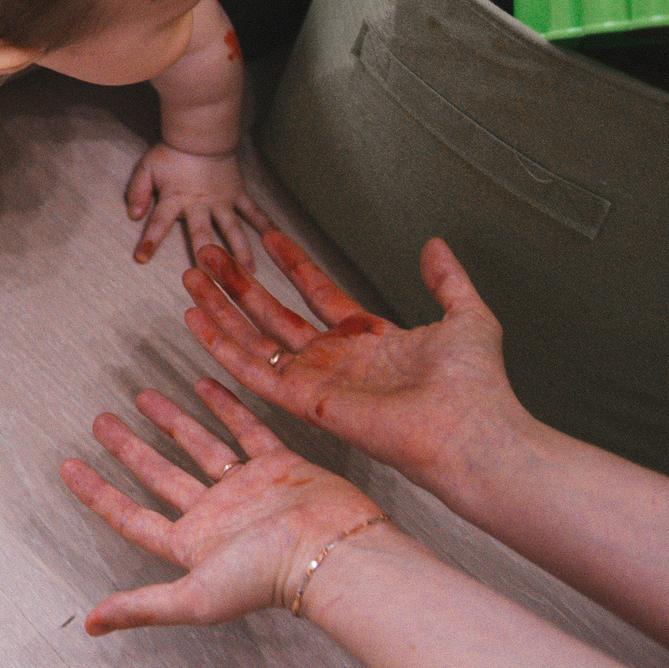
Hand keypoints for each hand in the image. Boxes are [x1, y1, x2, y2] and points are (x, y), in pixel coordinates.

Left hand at [60, 378, 388, 631]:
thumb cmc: (266, 579)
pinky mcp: (279, 464)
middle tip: (101, 421)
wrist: (331, 551)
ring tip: (142, 395)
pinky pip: (246, 429)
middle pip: (160, 475)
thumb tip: (91, 624)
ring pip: (199, 446)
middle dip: (129, 448)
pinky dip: (225, 407)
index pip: (131, 517)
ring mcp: (246, 488)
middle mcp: (215, 515)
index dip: (98, 494)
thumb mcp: (193, 597)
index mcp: (192, 545)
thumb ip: (142, 606)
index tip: (68, 467)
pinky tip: (203, 384)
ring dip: (170, 422)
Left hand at [125, 143, 270, 267]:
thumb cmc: (171, 154)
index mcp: (176, 199)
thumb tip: (133, 215)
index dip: (150, 240)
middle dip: (206, 257)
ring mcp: (222, 201)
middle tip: (212, 280)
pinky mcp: (237, 194)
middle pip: (202, 234)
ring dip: (240, 250)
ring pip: (232, 229)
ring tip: (248, 273)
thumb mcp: (147, 169)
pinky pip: (253, 210)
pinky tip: (276, 238)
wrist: (200, 135)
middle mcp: (200, 205)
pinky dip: (265, 223)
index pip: (159, 222)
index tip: (142, 258)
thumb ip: (138, 191)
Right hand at [180, 232, 531, 508]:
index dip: (293, 265)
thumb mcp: (467, 316)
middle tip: (211, 254)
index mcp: (368, 341)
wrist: (472, 430)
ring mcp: (315, 381)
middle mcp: (335, 361)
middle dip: (240, 284)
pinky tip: (196, 318)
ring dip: (220, 308)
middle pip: (273, 315)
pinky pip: (251, 370)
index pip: (319, 295)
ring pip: (252, 339)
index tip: (268, 237)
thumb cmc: (476, 386)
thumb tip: (434, 244)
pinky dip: (220, 344)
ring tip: (192, 275)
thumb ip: (447, 280)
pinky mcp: (303, 402)